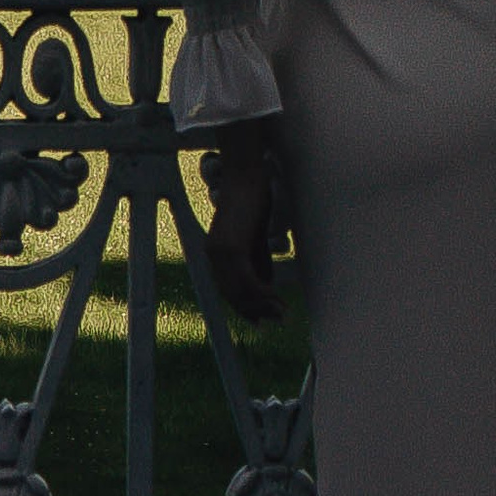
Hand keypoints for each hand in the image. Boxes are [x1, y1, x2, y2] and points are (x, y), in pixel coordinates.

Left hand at [199, 125, 291, 323]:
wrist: (246, 174)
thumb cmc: (253, 198)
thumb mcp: (255, 236)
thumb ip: (257, 260)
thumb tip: (266, 286)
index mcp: (214, 253)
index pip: (228, 290)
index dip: (246, 308)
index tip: (262, 321)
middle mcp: (213, 256)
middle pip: (233, 295)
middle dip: (256, 311)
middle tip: (278, 321)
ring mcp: (220, 253)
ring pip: (241, 292)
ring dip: (263, 306)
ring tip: (283, 313)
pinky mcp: (233, 248)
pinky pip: (248, 280)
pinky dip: (263, 293)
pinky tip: (278, 298)